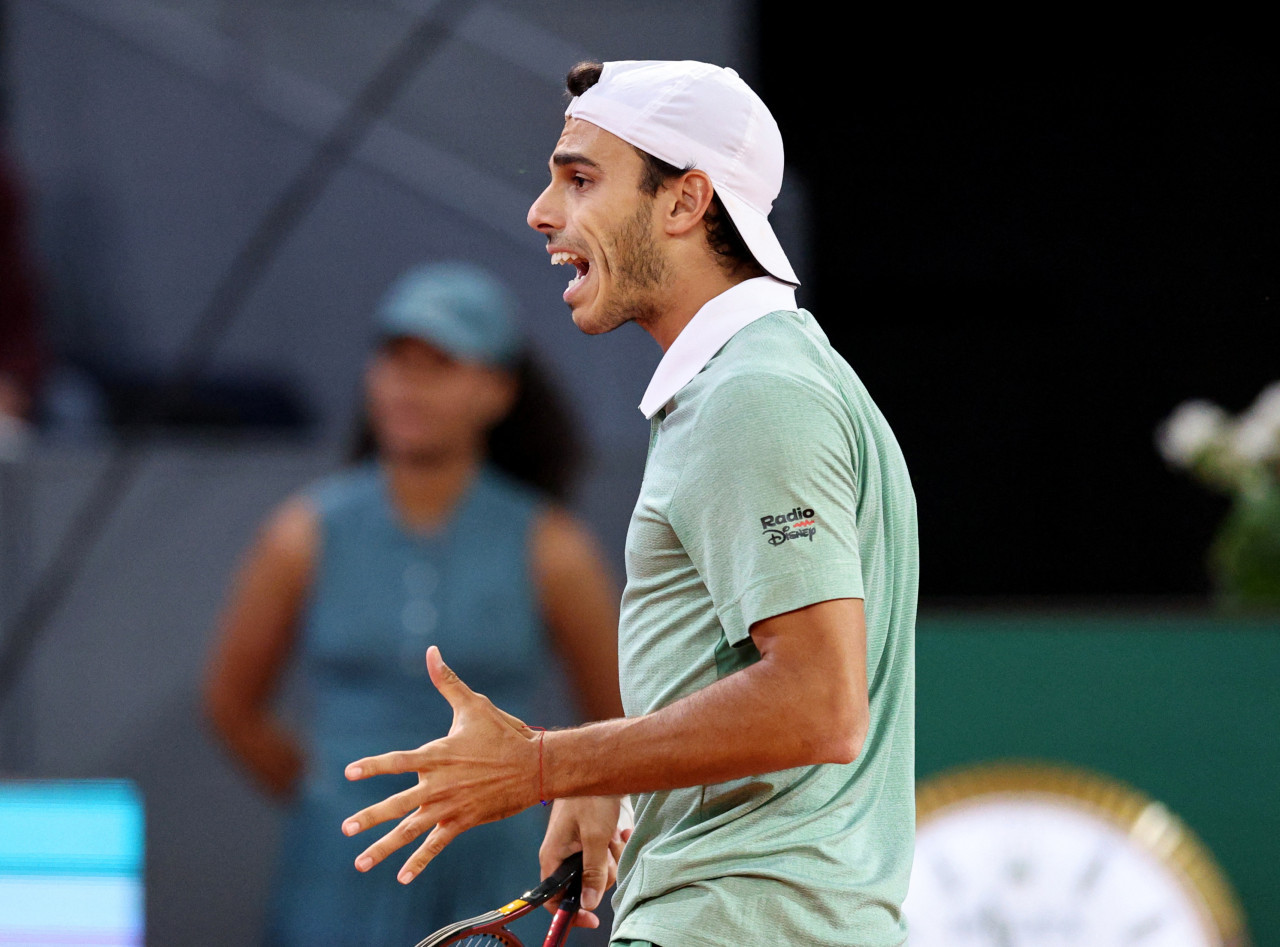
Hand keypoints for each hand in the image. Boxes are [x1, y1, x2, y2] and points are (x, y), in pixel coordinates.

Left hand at [340, 646, 539, 882]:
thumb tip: (432, 651)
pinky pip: (435, 845)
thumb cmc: (503, 732)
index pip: (397, 762)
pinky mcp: (462, 822)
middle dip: (369, 817)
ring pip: (410, 831)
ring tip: (360, 862)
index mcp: (437, 756)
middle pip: (397, 804)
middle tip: (346, 828)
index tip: (350, 772)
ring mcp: (450, 807)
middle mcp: (438, 785)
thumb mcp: (473, 705)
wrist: (535, 766)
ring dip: (384, 848)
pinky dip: (419, 861)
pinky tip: (401, 877)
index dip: (373, 767)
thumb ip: (447, 681)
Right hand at [539, 796, 631, 929]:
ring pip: (599, 869)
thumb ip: (592, 871)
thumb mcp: (594, 836)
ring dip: (613, 856)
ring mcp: (578, 844)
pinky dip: (616, 844)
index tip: (592, 919)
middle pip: (583, 884)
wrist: (602, 764)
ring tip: (615, 835)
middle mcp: (563, 852)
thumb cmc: (590, 794)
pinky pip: (606, 853)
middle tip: (608, 851)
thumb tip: (589, 904)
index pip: (553, 897)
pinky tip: (620, 830)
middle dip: (602, 872)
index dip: (571, 911)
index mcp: (553, 855)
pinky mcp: (592, 835)